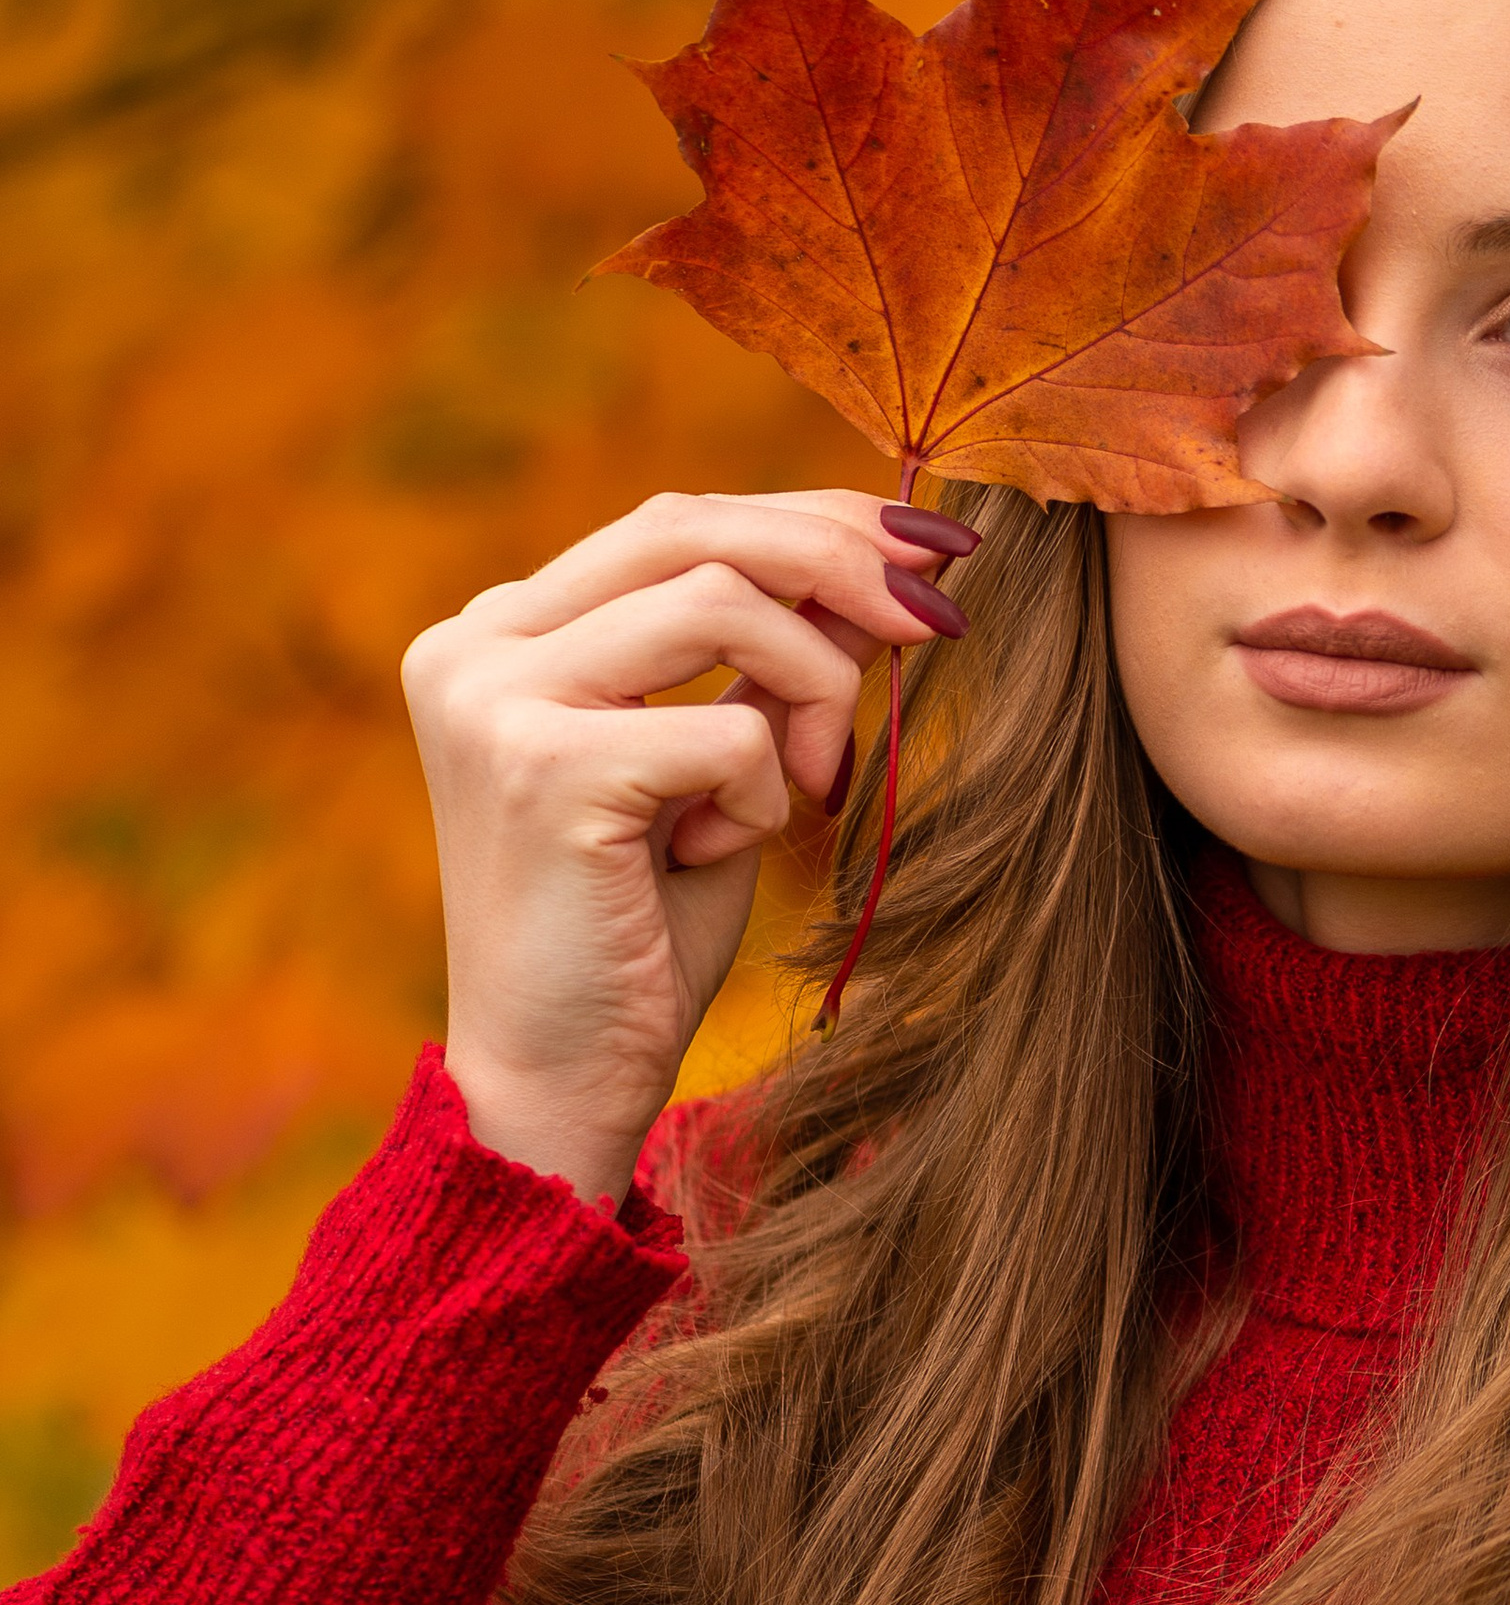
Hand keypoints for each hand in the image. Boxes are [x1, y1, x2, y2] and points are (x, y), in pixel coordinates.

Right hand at [401, 488, 973, 1207]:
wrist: (557, 1083)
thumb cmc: (638, 933)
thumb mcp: (713, 765)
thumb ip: (762, 659)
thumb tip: (883, 559)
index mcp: (500, 632)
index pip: (673, 523)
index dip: (812, 521)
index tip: (926, 549)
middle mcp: (473, 646)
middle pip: (691, 528)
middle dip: (840, 558)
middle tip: (942, 610)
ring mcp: (492, 700)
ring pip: (722, 600)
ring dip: (812, 684)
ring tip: (809, 779)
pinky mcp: (540, 768)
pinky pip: (729, 727)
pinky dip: (767, 788)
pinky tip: (720, 852)